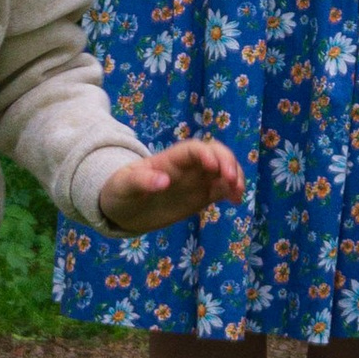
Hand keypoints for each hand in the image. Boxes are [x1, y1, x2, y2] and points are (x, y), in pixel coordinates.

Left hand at [97, 137, 243, 235]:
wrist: (123, 209)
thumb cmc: (120, 191)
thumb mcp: (123, 185)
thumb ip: (141, 181)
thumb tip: (164, 181)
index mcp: (170, 159)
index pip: (194, 149)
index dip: (207, 154)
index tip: (214, 167)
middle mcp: (188, 167)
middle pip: (216, 154)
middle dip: (228, 162)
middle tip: (232, 181)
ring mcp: (197, 181)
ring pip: (224, 170)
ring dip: (235, 176)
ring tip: (238, 193)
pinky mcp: (202, 196)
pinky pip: (222, 189)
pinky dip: (233, 192)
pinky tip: (237, 201)